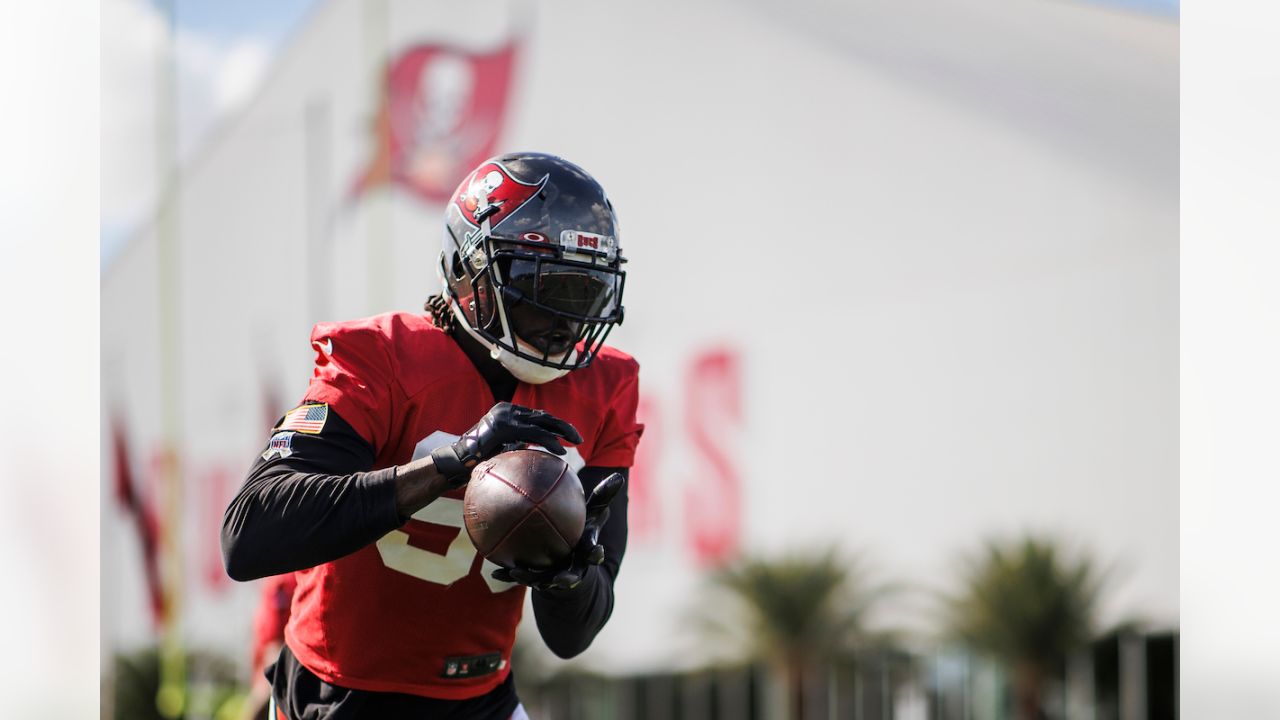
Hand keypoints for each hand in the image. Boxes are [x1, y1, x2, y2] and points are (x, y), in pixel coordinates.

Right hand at [429, 402, 581, 487]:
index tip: (568, 435)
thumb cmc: (478, 460)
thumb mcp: (502, 446)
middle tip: (578, 438)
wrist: (457, 462)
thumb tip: (537, 451)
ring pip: (542, 422)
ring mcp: (505, 416)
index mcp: (506, 411)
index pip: (536, 416)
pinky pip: (534, 434)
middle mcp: (507, 409)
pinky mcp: (505, 427)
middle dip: (563, 426)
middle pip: (542, 415)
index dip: (554, 424)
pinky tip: (561, 451)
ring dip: (562, 432)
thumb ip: (517, 442)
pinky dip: (550, 441)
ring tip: (576, 442)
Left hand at [491, 472, 624, 589]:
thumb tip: (618, 476)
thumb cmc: (583, 529)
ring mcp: (552, 575)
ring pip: (542, 580)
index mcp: (585, 553)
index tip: (597, 552)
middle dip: (567, 580)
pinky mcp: (535, 578)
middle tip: (562, 579)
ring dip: (530, 578)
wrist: (569, 555)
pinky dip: (508, 574)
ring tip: (517, 571)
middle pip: (571, 576)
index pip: (594, 554)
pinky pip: (520, 576)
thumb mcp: (594, 512)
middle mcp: (571, 567)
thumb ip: (603, 497)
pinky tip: (494, 571)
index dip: (596, 554)